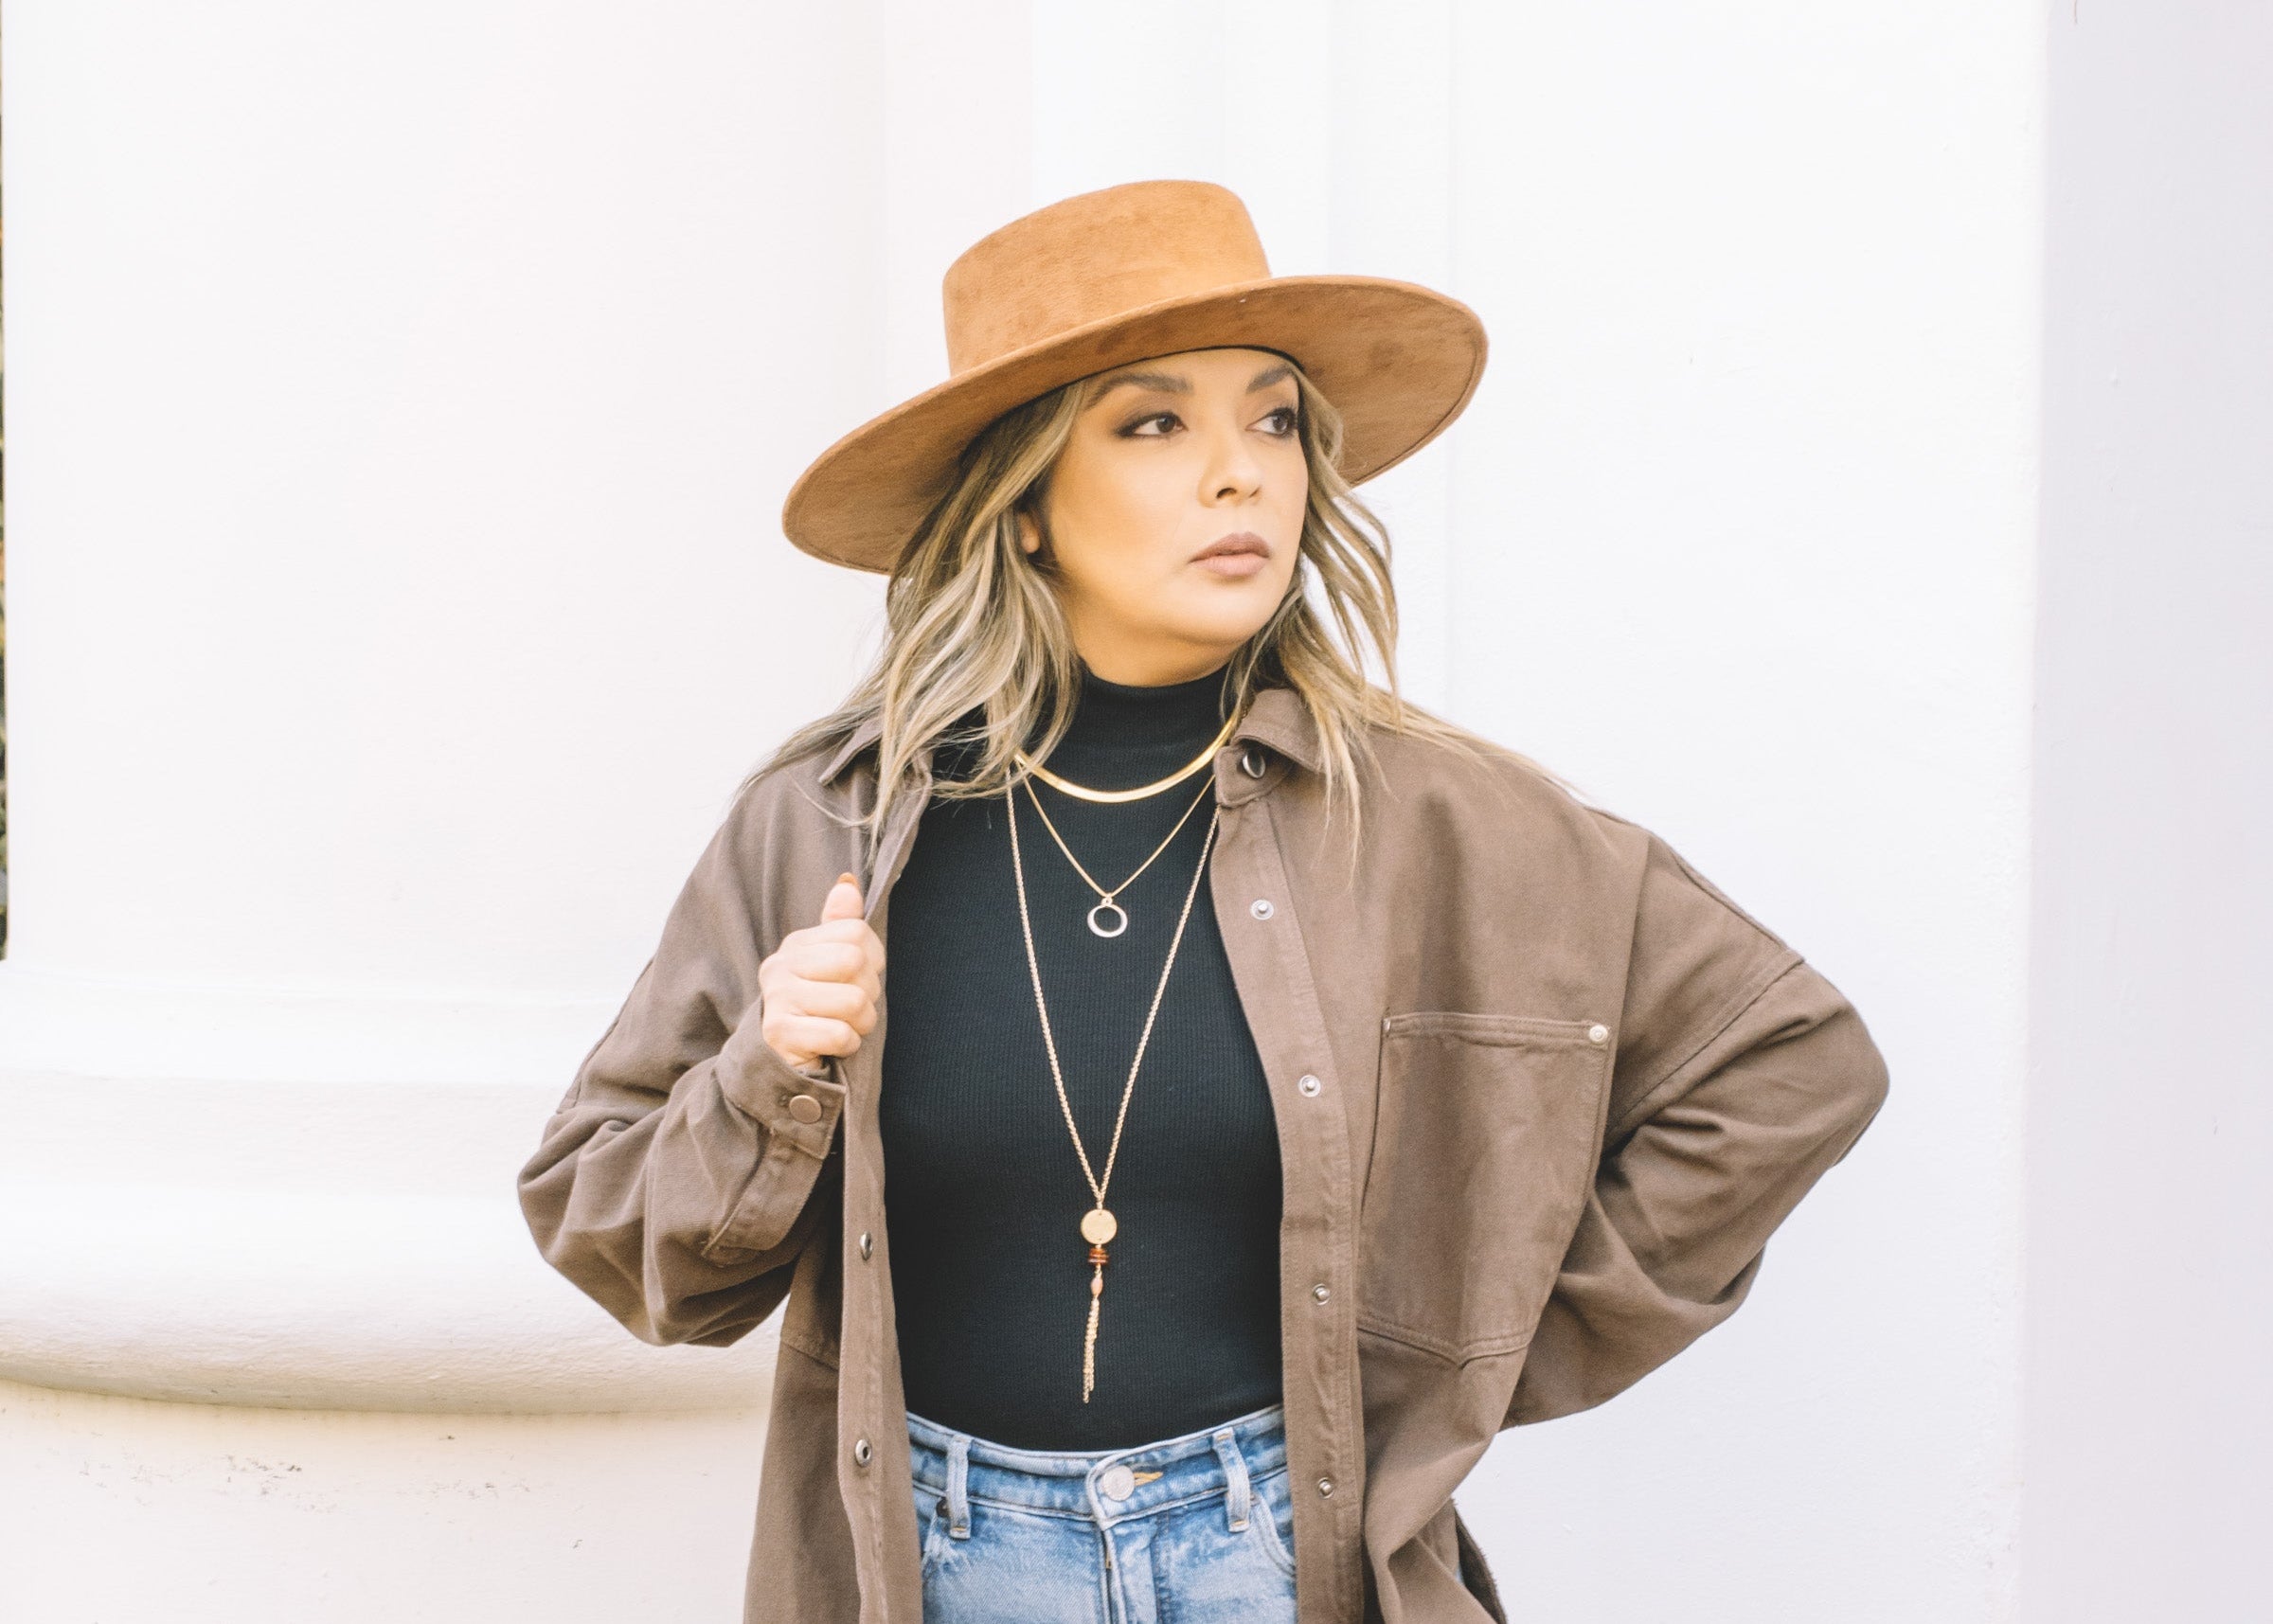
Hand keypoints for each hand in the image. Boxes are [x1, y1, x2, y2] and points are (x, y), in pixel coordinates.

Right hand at [756, 872, 883, 1073]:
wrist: (777, 1061)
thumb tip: (847, 883)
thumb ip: (839, 924)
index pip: (857, 932)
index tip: (858, 979)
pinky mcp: (778, 1033)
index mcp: (797, 944)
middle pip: (856, 963)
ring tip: (844, 1027)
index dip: (873, 959)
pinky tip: (832, 1045)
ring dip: (861, 1024)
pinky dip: (847, 1045)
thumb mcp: (829, 964)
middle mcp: (781, 966)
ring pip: (854, 1002)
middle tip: (853, 1009)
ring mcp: (777, 998)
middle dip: (869, 993)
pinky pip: (839, 1034)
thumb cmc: (816, 1009)